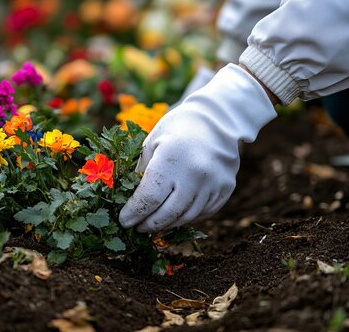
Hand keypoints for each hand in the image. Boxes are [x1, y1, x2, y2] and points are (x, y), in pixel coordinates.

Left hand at [119, 64, 277, 231]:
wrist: (216, 120)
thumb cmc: (175, 130)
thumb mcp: (151, 144)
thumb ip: (140, 173)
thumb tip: (127, 202)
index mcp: (171, 159)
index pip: (149, 197)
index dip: (134, 213)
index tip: (123, 220)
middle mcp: (195, 174)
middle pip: (168, 213)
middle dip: (148, 224)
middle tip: (137, 227)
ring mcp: (214, 183)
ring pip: (186, 217)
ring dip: (166, 224)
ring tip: (152, 224)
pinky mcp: (225, 189)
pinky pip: (202, 213)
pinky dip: (185, 218)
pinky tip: (173, 216)